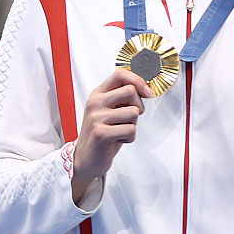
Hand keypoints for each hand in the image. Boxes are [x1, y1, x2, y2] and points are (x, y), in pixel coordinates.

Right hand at [71, 69, 152, 198]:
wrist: (86, 159)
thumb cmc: (102, 134)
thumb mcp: (109, 111)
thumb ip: (122, 98)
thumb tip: (145, 89)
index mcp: (97, 94)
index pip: (120, 75)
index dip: (138, 80)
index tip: (147, 92)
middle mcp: (95, 103)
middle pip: (130, 91)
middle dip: (138, 106)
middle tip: (129, 118)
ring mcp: (96, 117)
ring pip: (133, 112)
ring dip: (132, 125)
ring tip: (120, 131)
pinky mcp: (101, 133)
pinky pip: (131, 129)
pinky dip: (129, 138)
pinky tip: (117, 140)